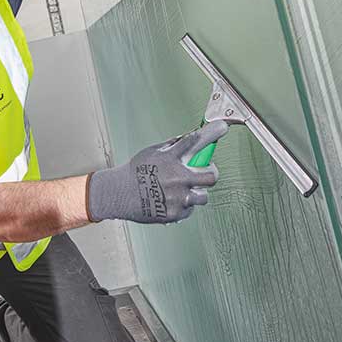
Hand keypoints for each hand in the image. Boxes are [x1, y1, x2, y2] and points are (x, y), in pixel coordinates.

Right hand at [87, 120, 228, 223]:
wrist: (118, 194)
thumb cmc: (135, 171)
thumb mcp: (152, 152)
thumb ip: (172, 146)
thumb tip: (189, 139)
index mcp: (170, 158)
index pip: (195, 141)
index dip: (212, 133)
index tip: (223, 127)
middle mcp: (176, 177)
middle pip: (211, 176)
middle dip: (212, 172)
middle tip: (206, 172)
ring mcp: (177, 196)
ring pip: (203, 196)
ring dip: (196, 192)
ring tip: (183, 190)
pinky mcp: (175, 213)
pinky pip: (190, 209)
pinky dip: (183, 205)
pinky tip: (170, 200)